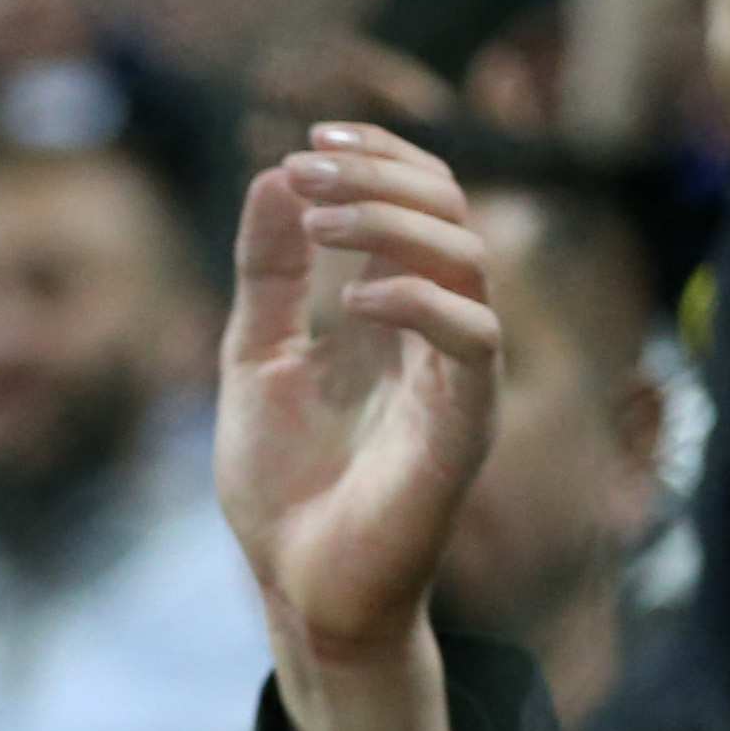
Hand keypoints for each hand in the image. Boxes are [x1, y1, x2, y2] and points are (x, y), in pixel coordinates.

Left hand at [216, 129, 500, 730]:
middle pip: (451, 211)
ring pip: (468, 259)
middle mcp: (439, 333)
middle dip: (381, 175)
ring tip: (321, 222)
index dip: (378, 158)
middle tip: (308, 169)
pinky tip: (358, 299)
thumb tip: (272, 175)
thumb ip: (271, 274)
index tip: (310, 143)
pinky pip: (473, 341)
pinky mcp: (465, 429)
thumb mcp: (257, 356)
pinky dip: (421, 302)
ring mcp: (458, 378)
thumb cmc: (284, 484)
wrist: (296, 587)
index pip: (421, 200)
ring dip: (393, 223)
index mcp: (397, 310)